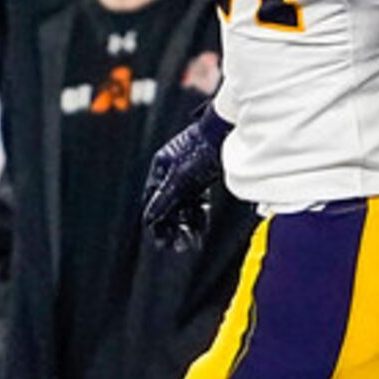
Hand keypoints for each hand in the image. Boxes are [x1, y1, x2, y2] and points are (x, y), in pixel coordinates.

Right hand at [142, 107, 231, 249]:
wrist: (227, 132)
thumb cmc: (203, 150)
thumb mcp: (181, 178)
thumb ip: (166, 198)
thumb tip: (151, 218)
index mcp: (160, 167)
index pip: (153, 200)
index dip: (157, 221)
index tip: (163, 241)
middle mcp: (170, 171)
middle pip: (168, 204)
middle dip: (173, 226)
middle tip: (178, 246)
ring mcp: (187, 174)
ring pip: (183, 204)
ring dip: (186, 224)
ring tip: (191, 241)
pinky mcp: (202, 177)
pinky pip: (196, 200)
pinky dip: (198, 214)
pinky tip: (200, 229)